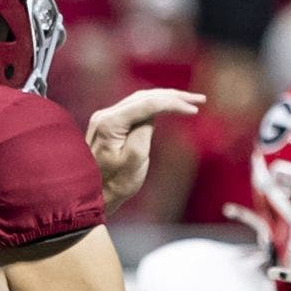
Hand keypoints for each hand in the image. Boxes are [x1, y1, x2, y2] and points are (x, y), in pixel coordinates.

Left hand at [87, 89, 203, 213]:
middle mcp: (106, 114)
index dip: (173, 104)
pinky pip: (137, 108)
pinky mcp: (111, 123)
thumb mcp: (134, 161)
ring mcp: (107, 117)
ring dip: (166, 98)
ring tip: (190, 101)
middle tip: (199, 100)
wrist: (92, 195)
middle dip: (174, 96)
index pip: (147, 104)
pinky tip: (170, 106)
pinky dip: (156, 106)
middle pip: (145, 96)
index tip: (194, 110)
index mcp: (110, 123)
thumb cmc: (113, 184)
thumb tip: (152, 115)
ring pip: (142, 99)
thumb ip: (144, 132)